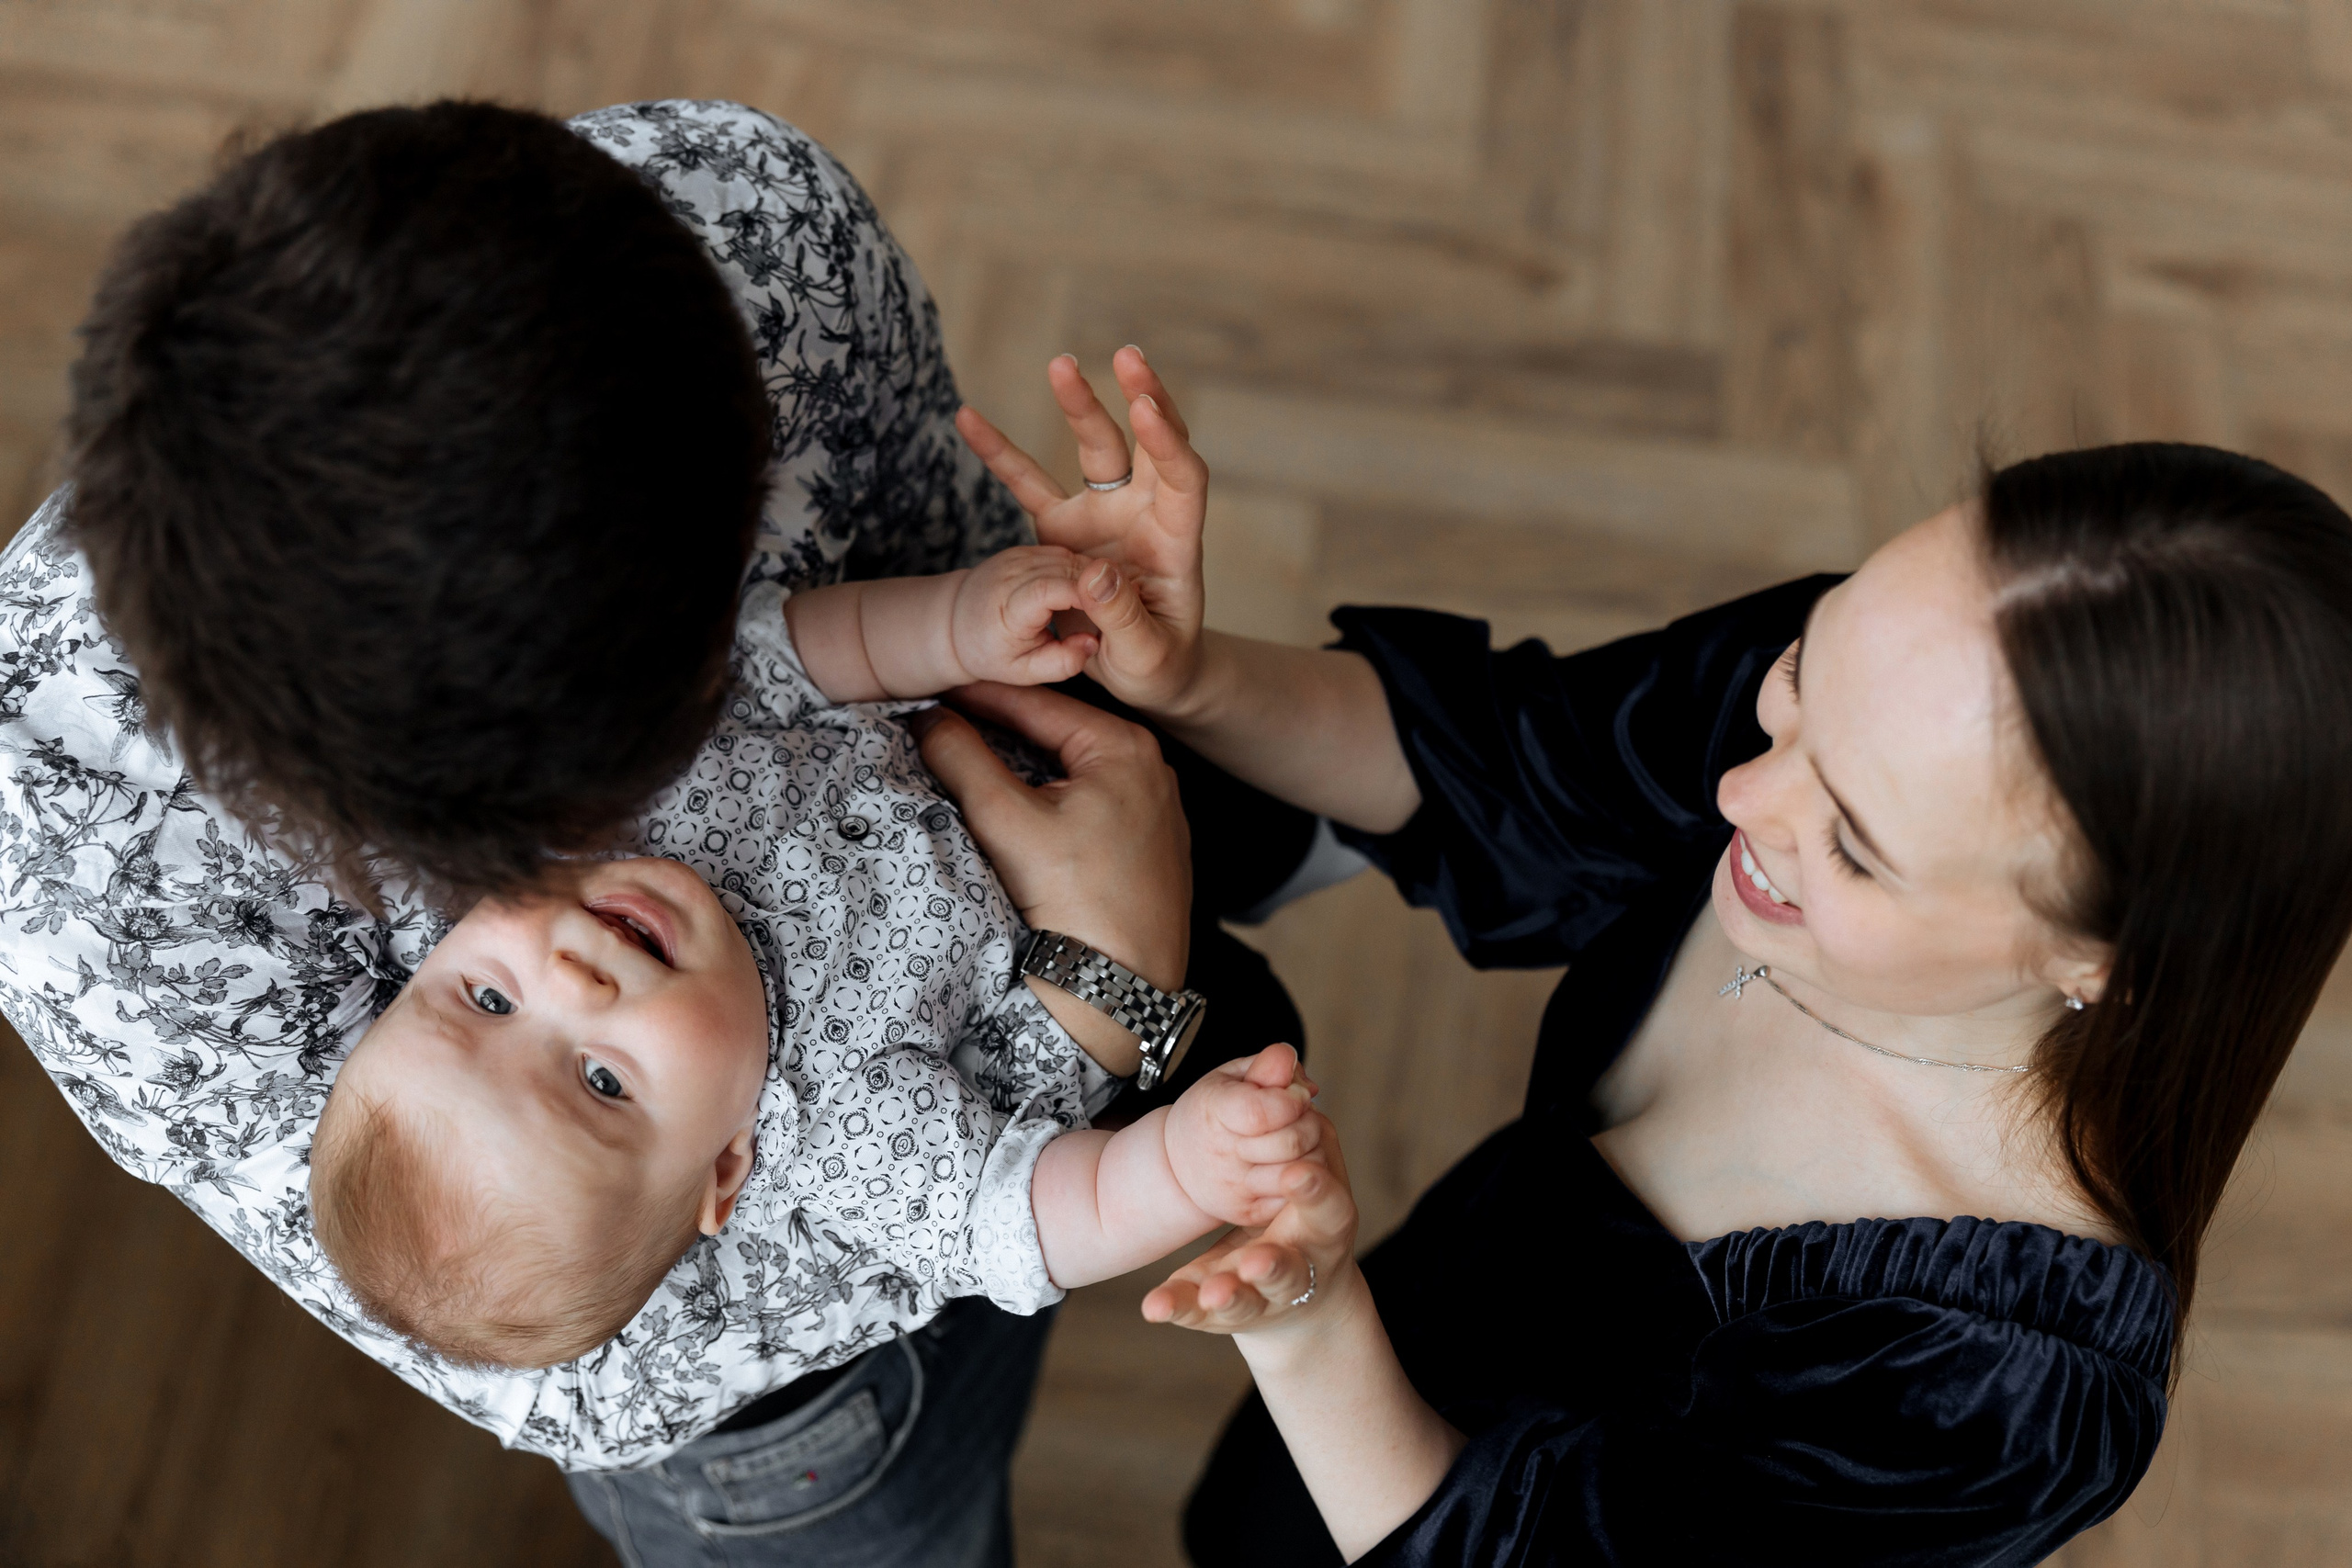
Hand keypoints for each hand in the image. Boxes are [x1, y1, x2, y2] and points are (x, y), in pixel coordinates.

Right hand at [911, 682, 1189, 992]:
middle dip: (998, 730)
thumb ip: (962, 758)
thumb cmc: (1076, 904)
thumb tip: (929, 718)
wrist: (1118, 991)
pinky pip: (1088, 806)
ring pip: (1070, 772)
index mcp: (1125, 748)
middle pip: (1055, 735)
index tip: (933, 688)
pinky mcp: (1148, 851)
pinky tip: (1013, 811)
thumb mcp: (1006, 820)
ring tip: (968, 761)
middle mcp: (1151, 771)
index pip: (1036, 703)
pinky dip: (1048, 801)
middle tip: (944, 723)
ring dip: (1021, 767)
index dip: (977, 693)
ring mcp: (1155, 812)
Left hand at [947, 545, 1116, 686]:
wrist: (954, 623)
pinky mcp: (1025, 549)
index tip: (1113, 610)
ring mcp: (1017, 556)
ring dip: (1094, 578)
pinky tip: (1090, 592)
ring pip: (1069, 557)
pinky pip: (1064, 554)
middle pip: (1067, 569)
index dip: (1086, 594)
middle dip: (1099, 587)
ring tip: (1108, 604)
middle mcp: (1011, 573)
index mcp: (1008, 607)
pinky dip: (1082, 571)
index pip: (1051, 589)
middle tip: (1122, 611)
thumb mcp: (1022, 672)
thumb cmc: (990, 652)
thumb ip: (1060, 663)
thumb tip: (1093, 643)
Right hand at [955, 347, 1209, 716]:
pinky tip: (966, 417)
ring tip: (1060, 363)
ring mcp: (1103, 516)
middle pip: (1146, 445)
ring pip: (1096, 450)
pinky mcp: (1064, 528)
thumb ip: (1123, 619)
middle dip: (1141, 396)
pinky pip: (1028, 484)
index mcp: (1175, 543)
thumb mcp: (1145, 658)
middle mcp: (1143, 515)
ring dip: (1080, 404)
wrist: (1144, 675)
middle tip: (1126, 356)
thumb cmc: (1157, 668)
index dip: (1168, 442)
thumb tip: (1094, 575)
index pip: (1182, 479)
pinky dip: (1000, 453)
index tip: (1147, 408)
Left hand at [1143, 1112, 1360, 1339]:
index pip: (1328, 1206)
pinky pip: (1200, 1314)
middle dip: (1271, 1263)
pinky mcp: (1226, 1314)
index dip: (1314, 1190)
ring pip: (1249, 1301)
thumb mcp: (1299, 1161)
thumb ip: (1283, 1117)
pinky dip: (1180, 1308)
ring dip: (1231, 1295)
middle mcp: (1301, 1266)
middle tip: (1252, 1262)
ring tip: (1213, 1292)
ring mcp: (1264, 1297)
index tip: (1295, 1174)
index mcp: (1326, 1222)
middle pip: (1289, 1269)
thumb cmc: (1301, 1205)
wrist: (1304, 1290)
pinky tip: (1155, 1306)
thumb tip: (1281, 1057)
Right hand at [1162, 1045, 1323, 1225]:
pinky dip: (1304, 1177)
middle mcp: (1224, 1156)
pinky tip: (1291, 1161)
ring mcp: (1237, 1189)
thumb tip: (1291, 1061)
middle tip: (1299, 1115)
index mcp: (1215, 1113)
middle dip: (1309, 1122)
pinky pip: (1296, 1196)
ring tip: (1297, 1137)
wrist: (1177, 1166)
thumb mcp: (1227, 1078)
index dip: (1292, 1098)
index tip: (1294, 1092)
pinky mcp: (1251, 1212)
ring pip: (1299, 1172)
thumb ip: (1263, 1066)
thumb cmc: (1208, 1115)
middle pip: (1291, 1142)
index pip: (1264, 1111)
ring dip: (1311, 1150)